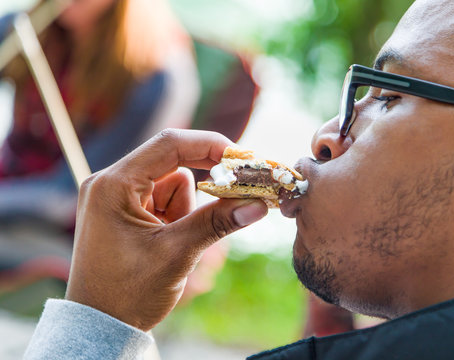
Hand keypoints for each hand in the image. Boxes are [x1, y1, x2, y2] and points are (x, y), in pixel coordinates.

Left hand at [65, 129, 267, 330]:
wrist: (101, 326)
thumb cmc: (127, 294)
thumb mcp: (176, 255)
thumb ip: (217, 223)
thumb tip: (259, 204)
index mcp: (113, 185)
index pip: (169, 145)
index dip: (211, 146)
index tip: (243, 159)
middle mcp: (111, 182)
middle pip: (172, 162)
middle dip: (204, 180)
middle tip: (237, 193)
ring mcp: (117, 196)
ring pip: (173, 182)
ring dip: (187, 207)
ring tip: (175, 242)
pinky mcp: (125, 210)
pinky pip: (165, 199)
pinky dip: (178, 215)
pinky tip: (167, 242)